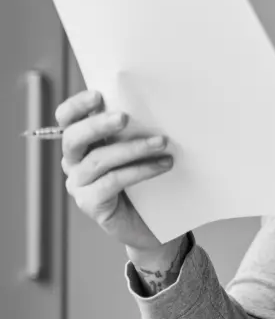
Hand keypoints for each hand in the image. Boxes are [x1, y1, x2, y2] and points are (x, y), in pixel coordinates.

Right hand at [57, 89, 176, 254]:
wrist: (153, 223)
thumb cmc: (147, 179)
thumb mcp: (140, 149)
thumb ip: (135, 129)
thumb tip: (156, 104)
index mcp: (82, 142)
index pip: (67, 119)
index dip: (77, 106)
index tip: (98, 95)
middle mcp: (74, 162)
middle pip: (73, 138)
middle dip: (98, 125)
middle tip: (125, 117)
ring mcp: (79, 184)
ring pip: (98, 160)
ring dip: (132, 148)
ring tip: (162, 142)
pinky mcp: (91, 203)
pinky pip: (112, 182)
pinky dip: (139, 171)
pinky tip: (163, 165)